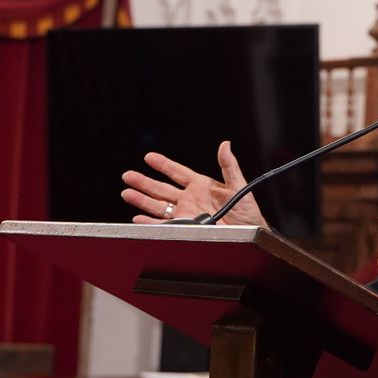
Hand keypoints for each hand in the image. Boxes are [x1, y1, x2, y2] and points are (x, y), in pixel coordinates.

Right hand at [121, 141, 267, 227]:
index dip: (163, 165)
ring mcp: (186, 213)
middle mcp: (190, 199)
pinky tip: (138, 218)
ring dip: (142, 200)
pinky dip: (150, 222)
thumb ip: (229, 165)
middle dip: (144, 182)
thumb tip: (225, 144)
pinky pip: (164, 225)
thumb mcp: (239, 185)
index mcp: (201, 185)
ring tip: (127, 193)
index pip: (177, 172)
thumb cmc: (248, 211)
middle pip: (161, 188)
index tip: (149, 157)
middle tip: (128, 175)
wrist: (251, 233)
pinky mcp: (186, 228)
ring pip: (159, 205)